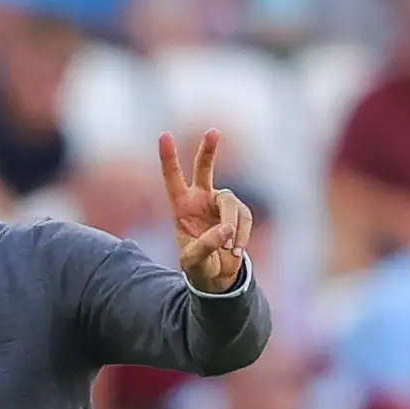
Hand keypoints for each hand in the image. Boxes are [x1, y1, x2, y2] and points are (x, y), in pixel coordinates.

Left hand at [159, 129, 251, 293]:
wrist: (217, 276)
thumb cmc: (198, 266)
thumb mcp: (193, 261)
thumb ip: (206, 245)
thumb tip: (227, 229)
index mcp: (181, 206)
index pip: (172, 178)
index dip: (168, 158)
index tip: (164, 135)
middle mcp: (200, 198)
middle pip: (204, 169)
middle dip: (209, 150)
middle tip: (213, 132)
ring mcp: (220, 203)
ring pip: (231, 203)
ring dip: (233, 227)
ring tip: (229, 249)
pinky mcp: (238, 212)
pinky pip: (245, 217)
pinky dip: (243, 235)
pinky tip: (236, 251)